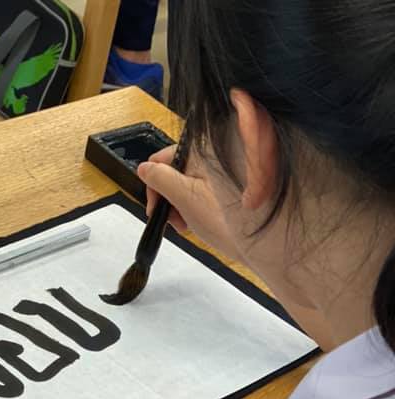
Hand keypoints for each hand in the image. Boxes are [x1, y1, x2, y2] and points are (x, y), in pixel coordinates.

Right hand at [138, 146, 240, 261]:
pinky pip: (198, 192)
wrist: (260, 241)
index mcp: (200, 152)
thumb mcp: (184, 198)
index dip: (154, 186)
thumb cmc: (228, 222)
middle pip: (172, 173)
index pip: (161, 160)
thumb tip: (144, 169)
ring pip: (184, 184)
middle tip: (174, 221)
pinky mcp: (223, 186)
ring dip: (178, 206)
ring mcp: (217, 172)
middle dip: (168, 198)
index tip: (156, 209)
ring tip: (187, 224)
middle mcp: (210, 157)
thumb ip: (160, 179)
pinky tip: (198, 221)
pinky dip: (192, 208)